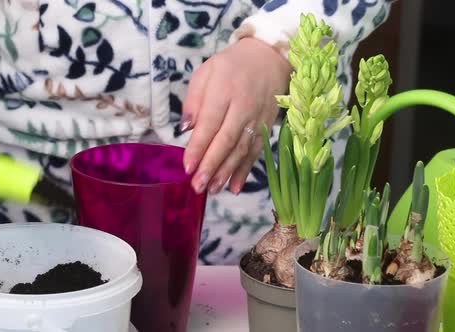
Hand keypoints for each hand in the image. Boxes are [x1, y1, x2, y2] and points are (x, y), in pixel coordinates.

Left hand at [182, 37, 291, 193]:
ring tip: (212, 189)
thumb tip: (185, 129)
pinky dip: (245, 170)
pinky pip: (256, 152)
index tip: (187, 167)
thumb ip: (194, 100)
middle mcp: (243, 106)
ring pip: (242, 149)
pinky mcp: (268, 127)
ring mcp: (258, 118)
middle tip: (198, 186)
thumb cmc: (230, 66)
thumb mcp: (206, 72)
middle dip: (211, 165)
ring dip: (227, 172)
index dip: (198, 147)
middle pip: (227, 140)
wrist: (269, 58)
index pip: (210, 123)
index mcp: (224, 89)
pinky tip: (235, 186)